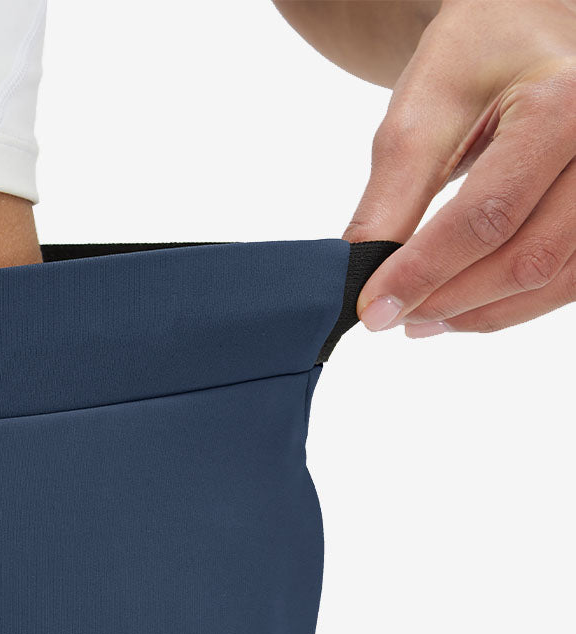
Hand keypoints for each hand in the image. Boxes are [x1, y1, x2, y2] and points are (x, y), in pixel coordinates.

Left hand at [343, 0, 575, 337]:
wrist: (523, 25)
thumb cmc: (476, 54)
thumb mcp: (421, 112)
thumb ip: (391, 198)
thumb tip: (362, 277)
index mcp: (560, 106)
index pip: (487, 216)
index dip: (424, 272)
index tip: (375, 308)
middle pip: (526, 258)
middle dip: (449, 300)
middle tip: (392, 316)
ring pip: (550, 281)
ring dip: (478, 313)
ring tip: (419, 319)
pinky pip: (564, 279)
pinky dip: (507, 304)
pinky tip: (459, 308)